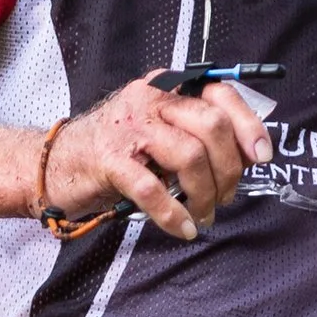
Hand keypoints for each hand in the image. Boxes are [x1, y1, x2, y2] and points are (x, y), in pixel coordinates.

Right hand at [41, 74, 272, 242]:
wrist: (55, 164)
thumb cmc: (116, 153)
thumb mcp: (161, 133)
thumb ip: (198, 135)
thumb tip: (247, 156)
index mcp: (167, 88)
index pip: (220, 93)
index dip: (248, 125)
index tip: (261, 157)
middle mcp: (149, 99)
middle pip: (211, 126)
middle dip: (228, 169)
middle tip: (224, 196)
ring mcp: (129, 128)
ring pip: (189, 156)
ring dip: (204, 194)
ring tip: (203, 214)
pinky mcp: (109, 160)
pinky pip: (153, 189)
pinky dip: (174, 214)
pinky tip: (183, 228)